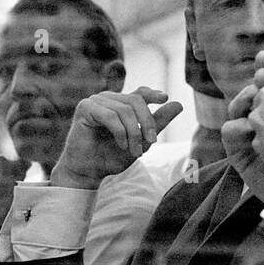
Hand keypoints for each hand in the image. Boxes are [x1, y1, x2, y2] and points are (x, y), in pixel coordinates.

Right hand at [49, 87, 182, 189]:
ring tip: (135, 151)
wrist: (89, 172)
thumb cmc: (112, 156)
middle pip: (136, 101)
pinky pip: (110, 115)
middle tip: (151, 142)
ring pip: (124, 110)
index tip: (165, 98)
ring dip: (133, 133)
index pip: (140, 93)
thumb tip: (179, 104)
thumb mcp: (141, 140)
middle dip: (147, 122)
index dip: (153, 94)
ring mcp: (95, 101)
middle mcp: (108, 98)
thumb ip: (157, 123)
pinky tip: (122, 145)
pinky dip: (120, 132)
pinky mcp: (85, 108)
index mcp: (120, 103)